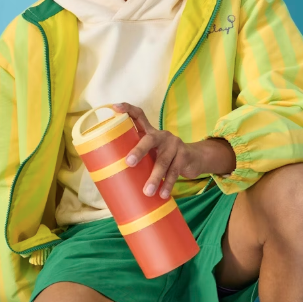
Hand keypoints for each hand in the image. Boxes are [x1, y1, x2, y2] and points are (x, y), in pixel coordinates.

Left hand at [112, 103, 236, 199]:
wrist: (194, 159)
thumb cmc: (164, 158)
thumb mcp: (152, 153)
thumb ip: (138, 158)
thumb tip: (109, 177)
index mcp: (150, 133)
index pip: (138, 115)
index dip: (127, 109)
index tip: (115, 107)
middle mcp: (162, 135)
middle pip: (149, 139)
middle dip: (139, 150)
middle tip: (129, 163)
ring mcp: (174, 144)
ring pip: (163, 161)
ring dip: (155, 177)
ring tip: (147, 191)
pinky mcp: (184, 156)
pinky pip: (175, 171)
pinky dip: (168, 184)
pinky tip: (163, 194)